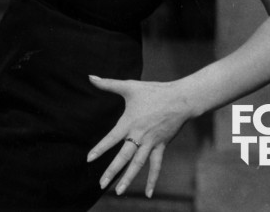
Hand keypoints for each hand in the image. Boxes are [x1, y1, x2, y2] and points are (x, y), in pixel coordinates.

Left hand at [86, 75, 191, 197]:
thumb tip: (90, 76)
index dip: (100, 149)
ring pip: (138, 165)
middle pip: (124, 157)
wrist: (180, 99)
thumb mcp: (129, 86)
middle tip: (101, 185)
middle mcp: (139, 136)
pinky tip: (149, 193)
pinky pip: (156, 166)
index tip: (89, 159)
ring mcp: (151, 143)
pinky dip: (152, 179)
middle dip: (112, 171)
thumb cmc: (153, 91)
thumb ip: (108, 84)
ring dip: (128, 178)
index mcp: (129, 123)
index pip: (111, 139)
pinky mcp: (161, 146)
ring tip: (118, 192)